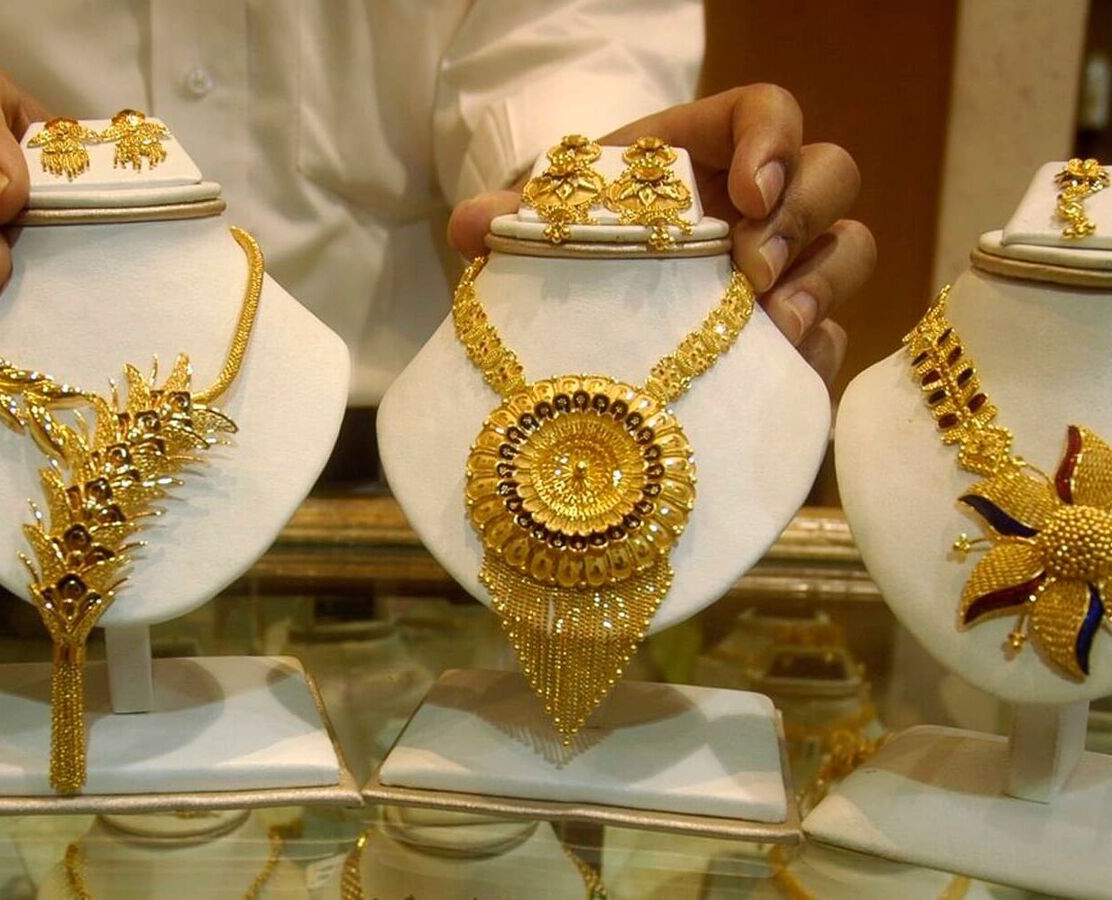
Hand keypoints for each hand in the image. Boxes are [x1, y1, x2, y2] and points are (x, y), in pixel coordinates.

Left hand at [447, 84, 874, 383]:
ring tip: (776, 326)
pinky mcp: (787, 334)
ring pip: (847, 250)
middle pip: (829, 176)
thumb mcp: (541, 223)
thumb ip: (509, 218)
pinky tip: (779, 371)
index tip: (748, 189)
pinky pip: (832, 338)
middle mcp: (758, 202)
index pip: (768, 112)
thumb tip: (472, 224)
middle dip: (802, 218)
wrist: (574, 315)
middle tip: (754, 270)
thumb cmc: (568, 245)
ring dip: (821, 285)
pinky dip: (813, 354)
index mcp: (704, 151)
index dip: (773, 140)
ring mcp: (784, 267)